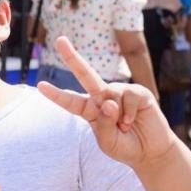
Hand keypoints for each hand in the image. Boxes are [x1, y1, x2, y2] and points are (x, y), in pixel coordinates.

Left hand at [37, 35, 175, 166]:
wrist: (150, 151)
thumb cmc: (125, 146)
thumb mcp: (107, 142)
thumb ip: (103, 125)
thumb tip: (108, 102)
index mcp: (89, 110)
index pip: (71, 101)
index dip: (56, 95)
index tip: (40, 86)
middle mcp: (102, 97)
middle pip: (86, 75)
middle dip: (72, 57)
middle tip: (60, 40)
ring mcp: (120, 92)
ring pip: (110, 95)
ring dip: (117, 115)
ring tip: (124, 127)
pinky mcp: (137, 92)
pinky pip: (128, 97)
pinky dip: (128, 113)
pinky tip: (132, 121)